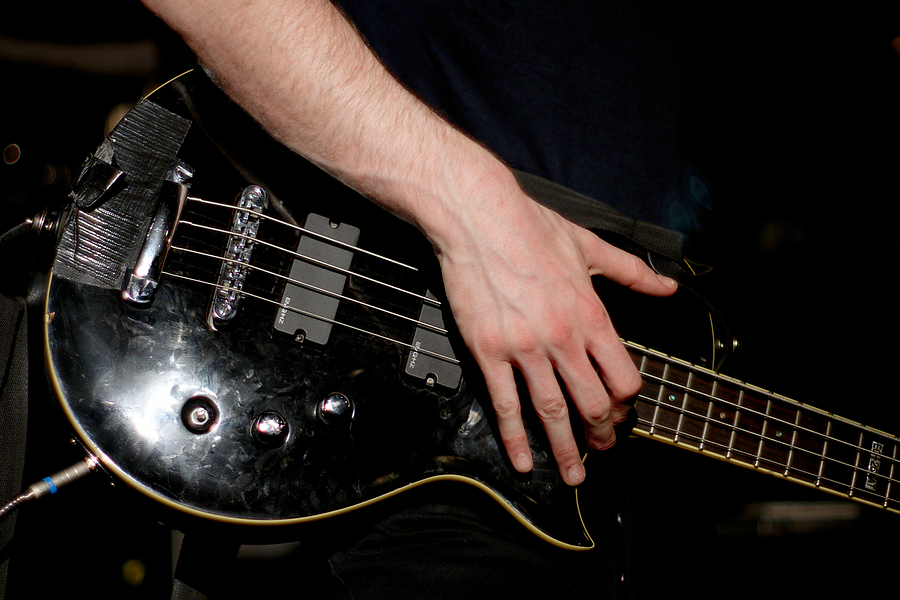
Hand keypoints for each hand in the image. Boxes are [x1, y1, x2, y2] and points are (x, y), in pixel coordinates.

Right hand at [435, 186, 676, 485]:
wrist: (478, 216)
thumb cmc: (530, 226)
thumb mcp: (589, 246)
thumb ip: (633, 272)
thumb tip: (668, 285)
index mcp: (591, 314)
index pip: (623, 376)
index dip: (627, 403)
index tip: (621, 411)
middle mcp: (563, 337)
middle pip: (593, 403)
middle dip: (602, 434)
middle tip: (602, 450)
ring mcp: (525, 347)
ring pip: (552, 411)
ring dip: (566, 449)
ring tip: (573, 474)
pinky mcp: (489, 350)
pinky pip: (505, 404)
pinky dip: (515, 438)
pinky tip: (523, 461)